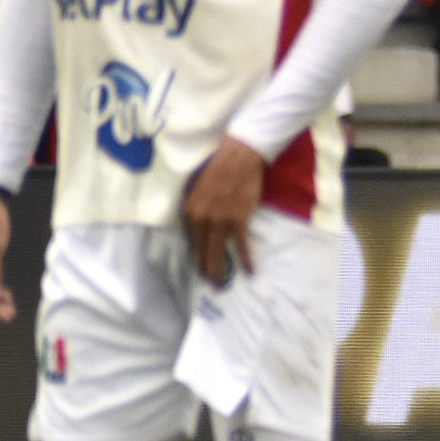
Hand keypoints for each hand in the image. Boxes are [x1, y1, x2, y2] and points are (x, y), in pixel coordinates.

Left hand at [180, 137, 265, 284]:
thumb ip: (195, 206)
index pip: (191, 240)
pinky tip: (250, 270)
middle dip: (205, 269)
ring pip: (218, 252)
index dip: (196, 255)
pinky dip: (246, 259)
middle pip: (202, 251)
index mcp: (189, 211)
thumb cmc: (218, 168)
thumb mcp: (196, 187)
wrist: (239, 157)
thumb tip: (197, 222)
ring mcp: (220, 221)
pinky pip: (241, 245)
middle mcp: (201, 219)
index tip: (199, 267)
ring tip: (221, 283)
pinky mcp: (239, 220)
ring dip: (220, 270)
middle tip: (209, 283)